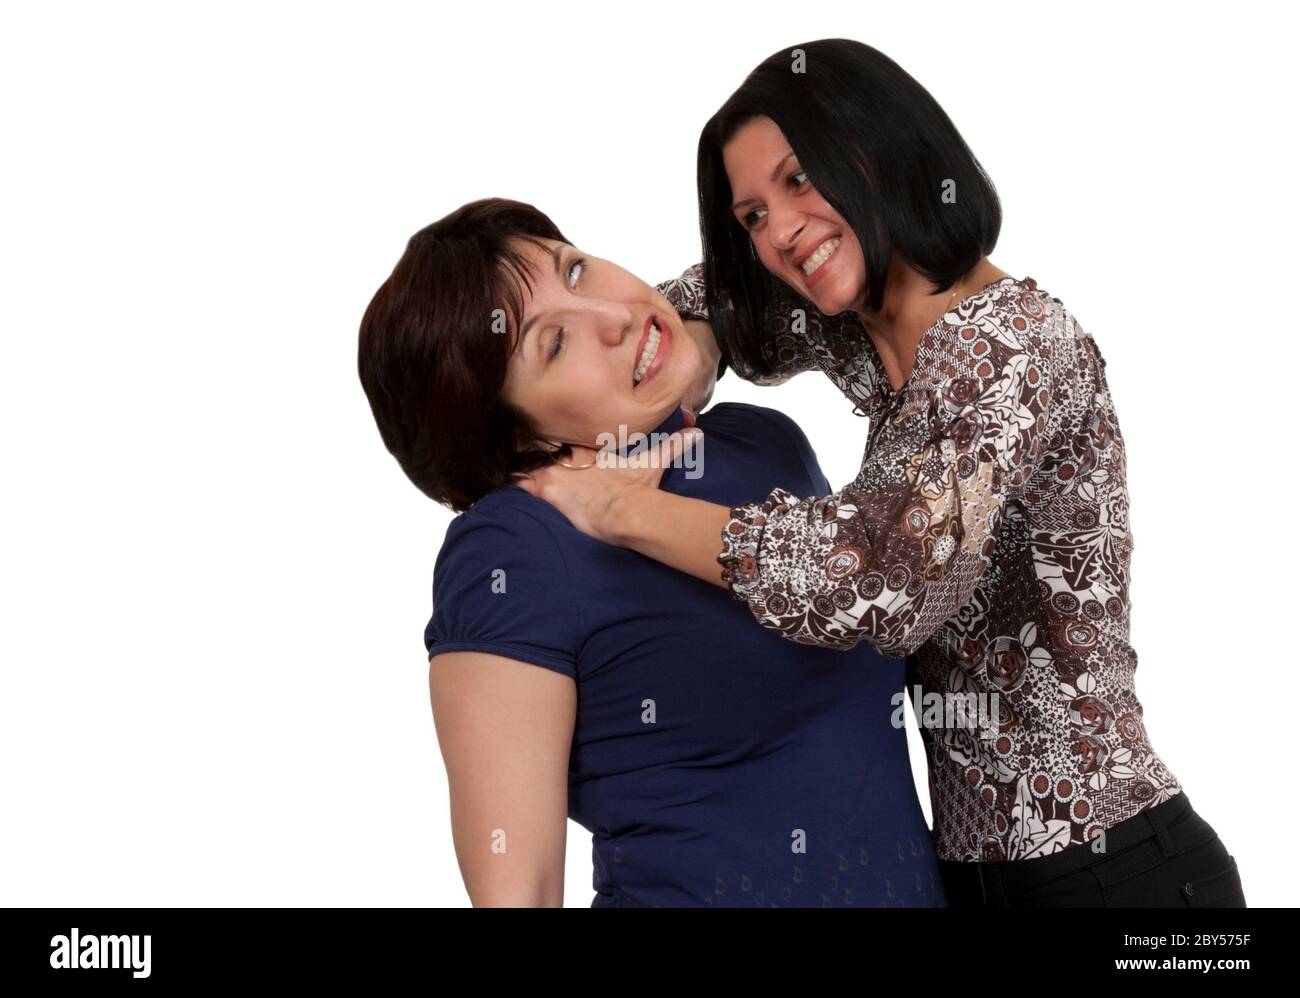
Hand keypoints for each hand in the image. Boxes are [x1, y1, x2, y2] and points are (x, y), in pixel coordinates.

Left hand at [514, 427, 703, 543]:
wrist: (626, 511)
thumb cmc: (638, 488)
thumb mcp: (655, 462)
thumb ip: (673, 445)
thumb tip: (697, 432)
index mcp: (591, 447)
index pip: (566, 435)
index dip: (554, 433)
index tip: (542, 426)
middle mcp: (571, 454)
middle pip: (543, 443)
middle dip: (531, 441)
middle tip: (516, 435)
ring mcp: (556, 471)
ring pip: (528, 457)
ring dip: (518, 457)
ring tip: (500, 452)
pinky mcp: (546, 490)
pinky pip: (520, 481)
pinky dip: (511, 478)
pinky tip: (497, 475)